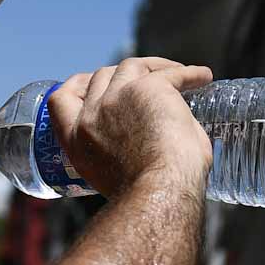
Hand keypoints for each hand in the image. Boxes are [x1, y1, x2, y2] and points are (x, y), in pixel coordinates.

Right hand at [45, 57, 213, 197]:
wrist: (159, 195)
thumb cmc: (148, 197)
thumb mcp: (116, 178)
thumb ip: (121, 156)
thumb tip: (153, 144)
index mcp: (77, 141)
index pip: (61, 100)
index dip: (76, 85)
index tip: (92, 82)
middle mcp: (92, 116)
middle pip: (101, 76)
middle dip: (121, 74)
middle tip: (146, 79)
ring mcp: (116, 99)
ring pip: (131, 66)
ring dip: (154, 67)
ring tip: (177, 73)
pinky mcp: (147, 89)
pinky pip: (170, 73)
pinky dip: (190, 74)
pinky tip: (203, 76)